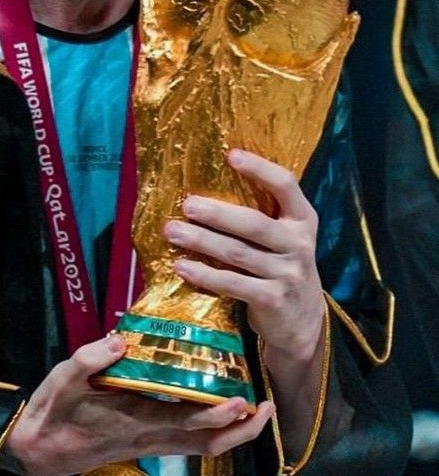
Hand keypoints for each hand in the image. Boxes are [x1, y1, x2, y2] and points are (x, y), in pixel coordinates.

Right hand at [4, 333, 272, 475]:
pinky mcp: (145, 444)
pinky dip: (211, 432)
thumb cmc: (53, 412)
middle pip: (208, 445)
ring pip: (202, 447)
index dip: (218, 416)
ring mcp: (150, 444)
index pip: (187, 424)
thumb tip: (120, 338)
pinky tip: (218, 411)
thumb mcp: (64, 378)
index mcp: (136, 422)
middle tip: (267, 408)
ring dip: (232, 434)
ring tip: (254, 409)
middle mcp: (151, 438)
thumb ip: (92, 358)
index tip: (242, 400)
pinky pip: (188, 443)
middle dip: (241, 431)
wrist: (39, 449)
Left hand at [165, 149, 323, 364]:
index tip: (230, 155)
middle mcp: (300, 244)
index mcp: (303, 219)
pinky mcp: (273, 300)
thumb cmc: (282, 267)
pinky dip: (205, 275)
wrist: (303, 321)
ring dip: (201, 242)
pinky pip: (233, 284)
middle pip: (254, 223)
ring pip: (238, 253)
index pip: (286, 185)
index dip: (260, 168)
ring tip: (172, 231)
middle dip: (216, 213)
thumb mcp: (285, 238)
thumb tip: (206, 190)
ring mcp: (288, 274)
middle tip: (186, 204)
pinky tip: (182, 266)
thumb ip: (262, 217)